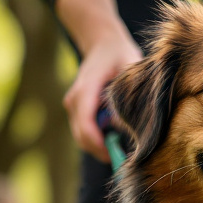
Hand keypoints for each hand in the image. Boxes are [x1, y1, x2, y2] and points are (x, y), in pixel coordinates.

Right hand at [63, 29, 141, 159]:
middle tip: (124, 158)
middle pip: (82, 136)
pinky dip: (97, 140)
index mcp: (86, 89)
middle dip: (101, 150)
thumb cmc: (119, 54)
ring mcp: (73, 106)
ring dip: (99, 147)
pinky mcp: (76, 110)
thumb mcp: (130, 68)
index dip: (98, 143)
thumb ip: (126, 95)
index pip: (86, 123)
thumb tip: (121, 124)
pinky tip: (115, 138)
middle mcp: (74, 100)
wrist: (102, 43)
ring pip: (81, 137)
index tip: (114, 154)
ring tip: (121, 148)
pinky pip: (84, 132)